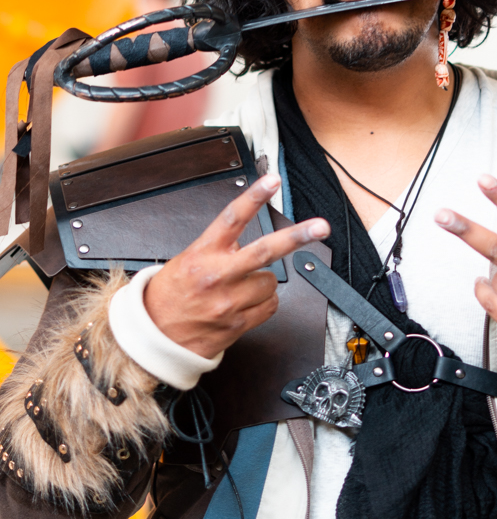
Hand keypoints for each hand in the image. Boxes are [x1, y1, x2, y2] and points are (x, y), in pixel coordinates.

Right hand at [144, 174, 329, 358]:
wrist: (155, 338)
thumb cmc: (170, 296)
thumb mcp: (187, 260)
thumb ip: (218, 247)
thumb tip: (246, 237)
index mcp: (203, 254)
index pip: (232, 218)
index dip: (254, 197)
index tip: (272, 180)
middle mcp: (218, 276)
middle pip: (266, 251)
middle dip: (297, 236)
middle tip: (320, 226)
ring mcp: (230, 302)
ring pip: (271, 283)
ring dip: (263, 283)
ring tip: (241, 287)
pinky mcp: (238, 325)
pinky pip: (270, 307)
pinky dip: (264, 303)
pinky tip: (246, 304)